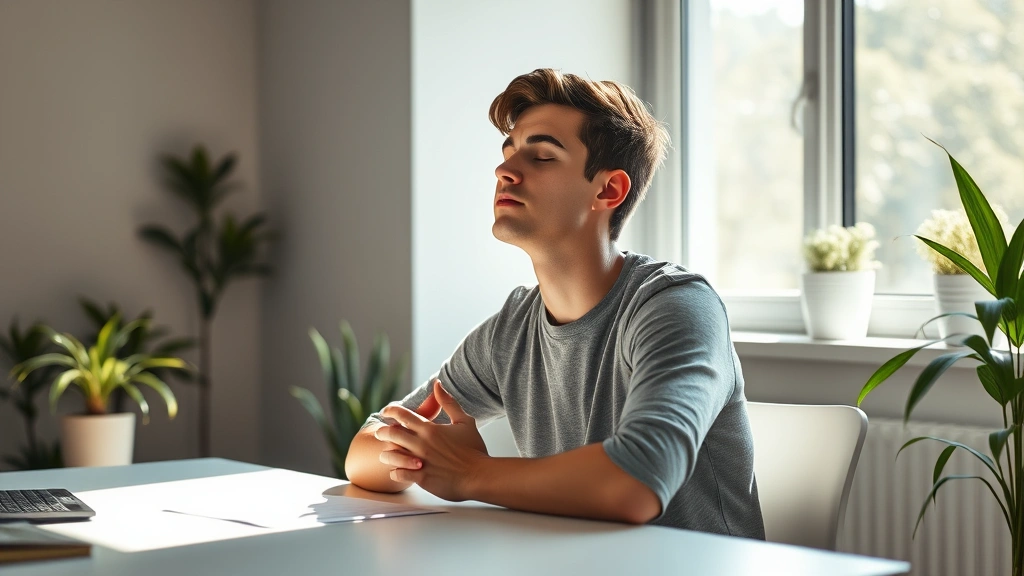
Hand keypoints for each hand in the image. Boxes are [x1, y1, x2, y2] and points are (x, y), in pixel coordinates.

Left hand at [376, 380, 488, 500]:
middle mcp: (422, 443)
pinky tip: (397, 471)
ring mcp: (420, 461)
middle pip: (392, 433)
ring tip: (385, 454)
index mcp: (430, 429)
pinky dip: (394, 472)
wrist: (479, 475)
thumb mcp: (464, 421)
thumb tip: (437, 384)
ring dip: (386, 453)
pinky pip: (398, 474)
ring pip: (391, 454)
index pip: (403, 415)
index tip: (386, 411)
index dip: (391, 410)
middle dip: (383, 431)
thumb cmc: (474, 449)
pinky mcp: (421, 477)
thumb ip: (449, 402)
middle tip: (380, 432)